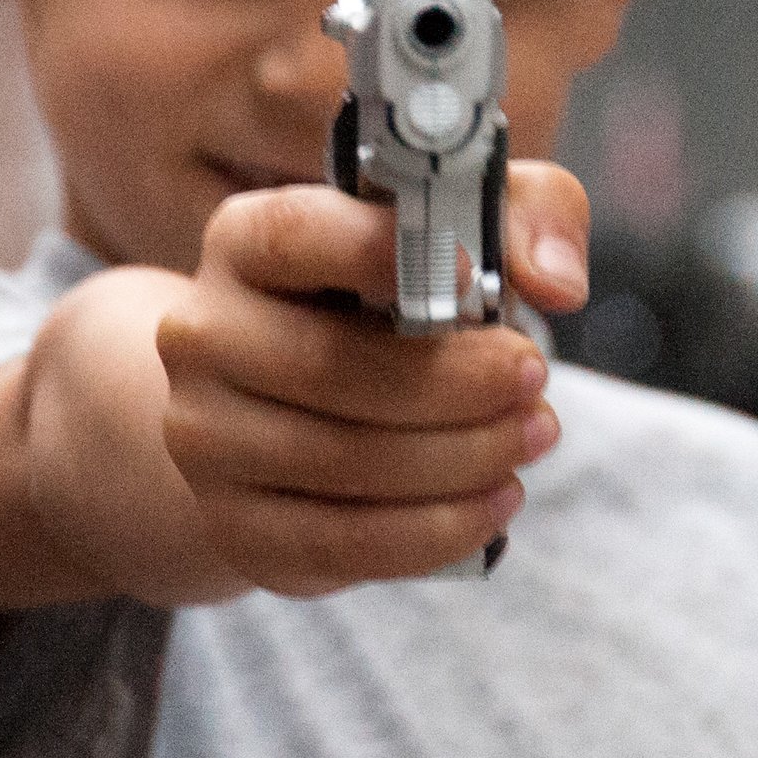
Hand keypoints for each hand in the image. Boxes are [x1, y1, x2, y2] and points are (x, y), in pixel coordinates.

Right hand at [155, 161, 587, 595]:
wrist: (275, 407)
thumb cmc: (382, 304)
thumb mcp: (457, 229)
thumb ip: (528, 215)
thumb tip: (556, 283)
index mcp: (242, 242)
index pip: (295, 235)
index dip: (383, 253)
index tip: (472, 278)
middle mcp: (201, 337)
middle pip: (328, 366)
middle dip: (457, 383)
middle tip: (534, 382)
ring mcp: (204, 438)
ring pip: (343, 461)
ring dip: (461, 458)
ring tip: (529, 439)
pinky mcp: (235, 525)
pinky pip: (344, 542)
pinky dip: (437, 530)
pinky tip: (492, 503)